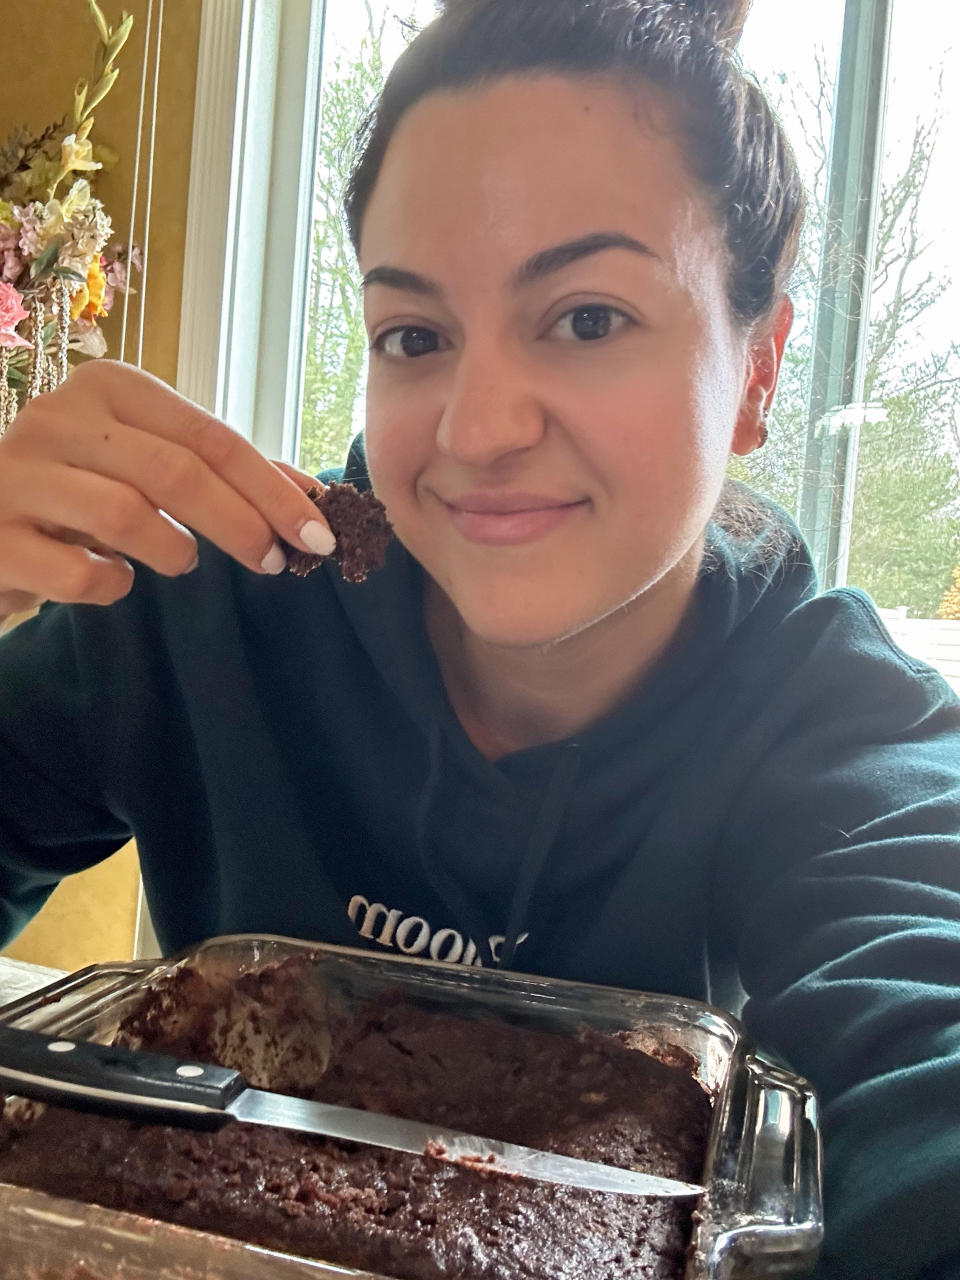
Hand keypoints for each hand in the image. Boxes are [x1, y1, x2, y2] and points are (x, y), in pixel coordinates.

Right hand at [0, 360, 335, 617]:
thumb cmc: (77, 495)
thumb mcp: (146, 466)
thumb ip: (222, 472)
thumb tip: (313, 496)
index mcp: (109, 388)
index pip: (212, 437)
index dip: (272, 489)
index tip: (319, 533)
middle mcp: (58, 418)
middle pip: (176, 471)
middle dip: (242, 523)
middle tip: (274, 562)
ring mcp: (17, 474)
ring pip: (125, 514)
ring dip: (174, 551)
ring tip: (181, 562)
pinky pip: (77, 573)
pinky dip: (110, 585)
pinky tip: (110, 579)